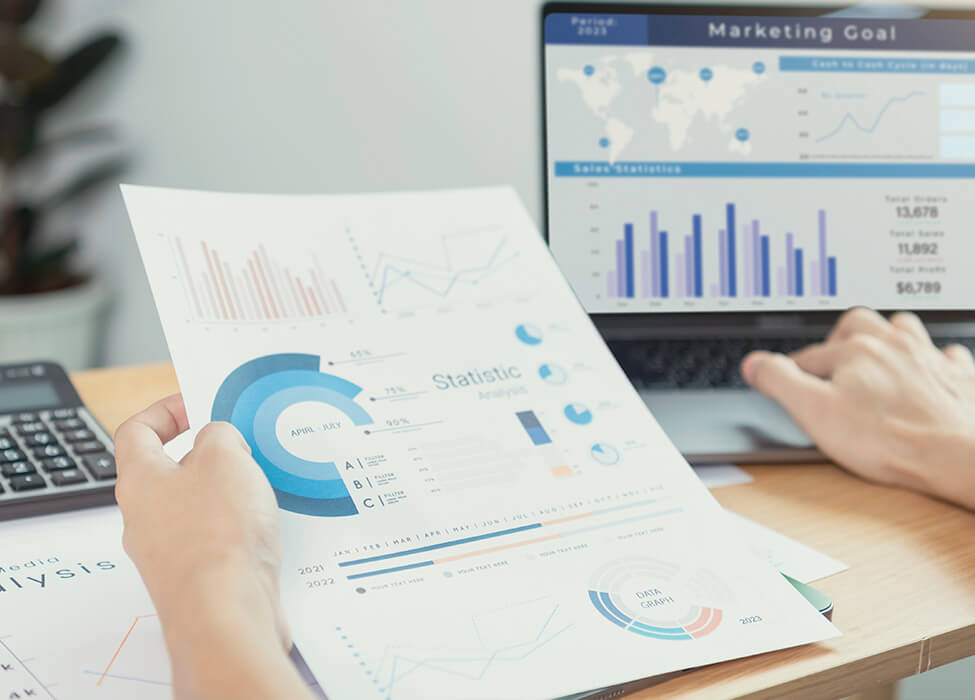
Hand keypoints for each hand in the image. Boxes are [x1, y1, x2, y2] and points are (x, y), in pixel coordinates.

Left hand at [114, 394, 311, 699]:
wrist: (227, 613)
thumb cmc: (217, 535)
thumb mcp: (225, 457)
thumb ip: (219, 435)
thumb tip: (218, 438)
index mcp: (140, 481)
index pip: (135, 432)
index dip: (164, 410)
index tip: (195, 403)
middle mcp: (145, 519)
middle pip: (168, 472)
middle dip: (207, 454)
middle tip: (241, 444)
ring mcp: (169, 553)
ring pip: (196, 508)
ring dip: (228, 493)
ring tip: (262, 485)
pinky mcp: (198, 579)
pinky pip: (216, 541)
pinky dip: (240, 528)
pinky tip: (268, 527)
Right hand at [741, 308, 974, 508]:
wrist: (958, 455)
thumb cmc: (890, 439)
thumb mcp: (815, 413)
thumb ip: (780, 382)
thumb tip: (755, 363)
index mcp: (856, 350)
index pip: (811, 355)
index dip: (793, 371)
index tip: (787, 382)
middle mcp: (893, 345)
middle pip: (858, 325)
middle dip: (839, 338)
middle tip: (830, 360)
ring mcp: (928, 359)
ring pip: (903, 328)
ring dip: (886, 336)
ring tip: (876, 353)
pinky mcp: (958, 378)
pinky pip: (947, 354)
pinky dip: (934, 359)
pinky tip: (927, 371)